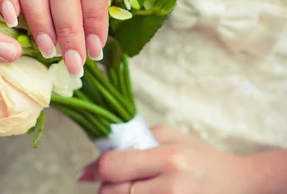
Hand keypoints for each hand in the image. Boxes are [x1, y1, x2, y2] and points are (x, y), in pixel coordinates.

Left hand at [78, 125, 251, 193]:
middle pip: (112, 193)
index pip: (112, 167)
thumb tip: (88, 170)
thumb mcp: (167, 137)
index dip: (98, 168)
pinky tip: (144, 193)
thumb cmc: (198, 156)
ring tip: (138, 188)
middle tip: (121, 181)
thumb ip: (127, 144)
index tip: (96, 170)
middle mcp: (173, 189)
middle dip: (108, 187)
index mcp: (169, 160)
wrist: (237, 182)